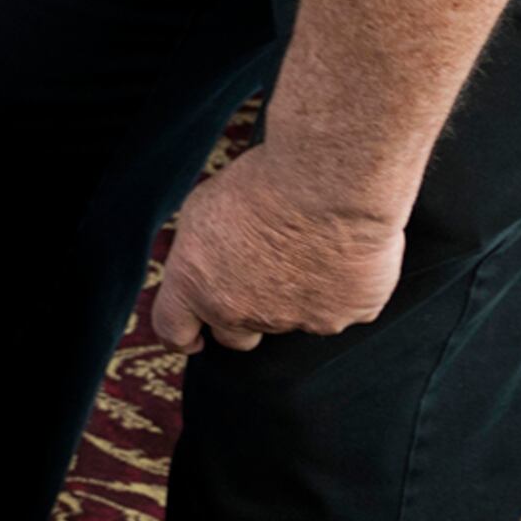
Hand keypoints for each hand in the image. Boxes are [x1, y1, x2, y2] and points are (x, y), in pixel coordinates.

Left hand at [150, 145, 405, 353]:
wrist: (328, 183)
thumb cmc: (263, 182)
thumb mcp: (204, 209)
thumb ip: (203, 256)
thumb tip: (211, 271)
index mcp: (196, 284)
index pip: (174, 331)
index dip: (183, 336)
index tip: (194, 338)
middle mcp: (241, 312)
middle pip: (235, 337)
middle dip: (242, 317)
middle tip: (259, 279)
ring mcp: (296, 320)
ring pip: (292, 319)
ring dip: (296, 295)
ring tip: (310, 243)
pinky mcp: (345, 316)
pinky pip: (342, 307)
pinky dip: (343, 287)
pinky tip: (346, 251)